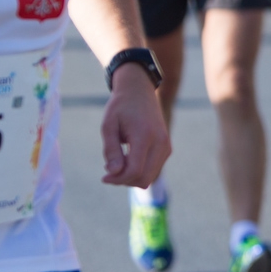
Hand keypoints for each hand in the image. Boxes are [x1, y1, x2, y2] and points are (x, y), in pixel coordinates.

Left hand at [100, 66, 171, 187]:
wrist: (140, 91)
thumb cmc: (120, 106)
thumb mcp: (108, 125)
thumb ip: (110, 150)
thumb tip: (113, 173)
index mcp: (145, 135)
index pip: (135, 170)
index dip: (117, 179)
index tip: (103, 177)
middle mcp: (160, 142)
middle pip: (144, 178)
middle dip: (124, 180)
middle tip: (109, 172)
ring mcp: (166, 146)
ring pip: (150, 176)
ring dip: (132, 177)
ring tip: (117, 164)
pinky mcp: (167, 148)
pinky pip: (153, 169)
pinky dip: (140, 171)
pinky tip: (127, 161)